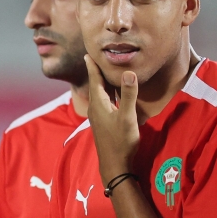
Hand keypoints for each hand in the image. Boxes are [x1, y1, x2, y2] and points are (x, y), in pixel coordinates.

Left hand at [84, 55, 139, 184]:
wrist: (115, 165)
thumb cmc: (121, 142)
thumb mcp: (127, 117)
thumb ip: (127, 94)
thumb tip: (128, 72)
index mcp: (99, 104)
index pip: (94, 79)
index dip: (93, 65)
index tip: (88, 52)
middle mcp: (96, 108)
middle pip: (96, 84)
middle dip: (97, 69)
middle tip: (96, 54)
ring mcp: (100, 115)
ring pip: (100, 92)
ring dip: (103, 80)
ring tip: (105, 67)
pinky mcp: (105, 121)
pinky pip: (105, 100)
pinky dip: (109, 90)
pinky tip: (114, 89)